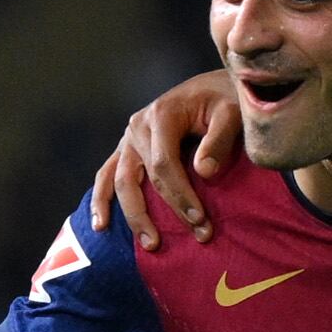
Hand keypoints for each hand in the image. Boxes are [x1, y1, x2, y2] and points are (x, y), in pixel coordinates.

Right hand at [96, 71, 247, 250]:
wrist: (213, 87)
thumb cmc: (225, 100)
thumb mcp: (230, 112)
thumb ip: (219, 139)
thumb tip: (204, 172)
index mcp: (161, 115)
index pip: (164, 164)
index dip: (181, 195)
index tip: (201, 220)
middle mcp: (137, 127)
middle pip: (141, 178)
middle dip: (163, 213)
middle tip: (192, 236)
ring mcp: (128, 138)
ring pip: (118, 181)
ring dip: (132, 215)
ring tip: (150, 244)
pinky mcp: (126, 148)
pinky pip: (106, 175)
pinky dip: (101, 200)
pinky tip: (101, 225)